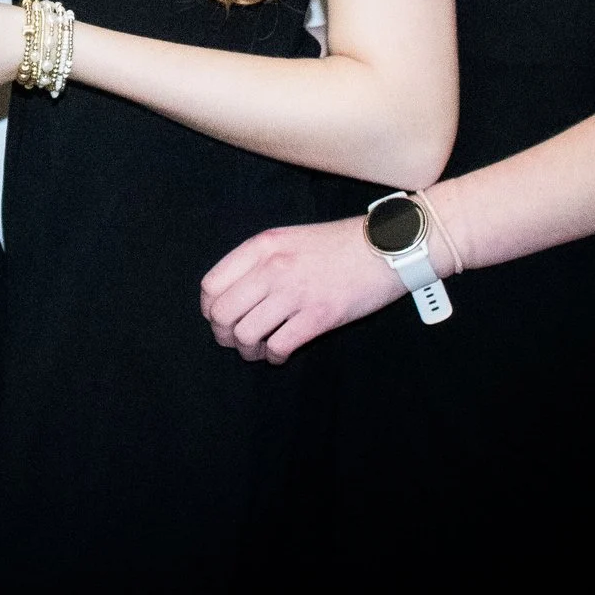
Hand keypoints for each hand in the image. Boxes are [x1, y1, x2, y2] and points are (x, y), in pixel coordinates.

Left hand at [200, 216, 408, 362]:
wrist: (384, 248)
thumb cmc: (336, 245)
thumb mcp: (288, 238)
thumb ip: (258, 260)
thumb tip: (231, 294)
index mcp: (262, 246)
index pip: (211, 285)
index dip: (210, 309)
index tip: (221, 317)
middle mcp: (273, 268)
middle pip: (222, 314)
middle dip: (224, 335)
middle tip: (237, 340)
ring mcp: (295, 293)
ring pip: (246, 335)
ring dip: (248, 350)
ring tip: (259, 348)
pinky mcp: (319, 316)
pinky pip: (278, 347)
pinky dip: (274, 356)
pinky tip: (280, 352)